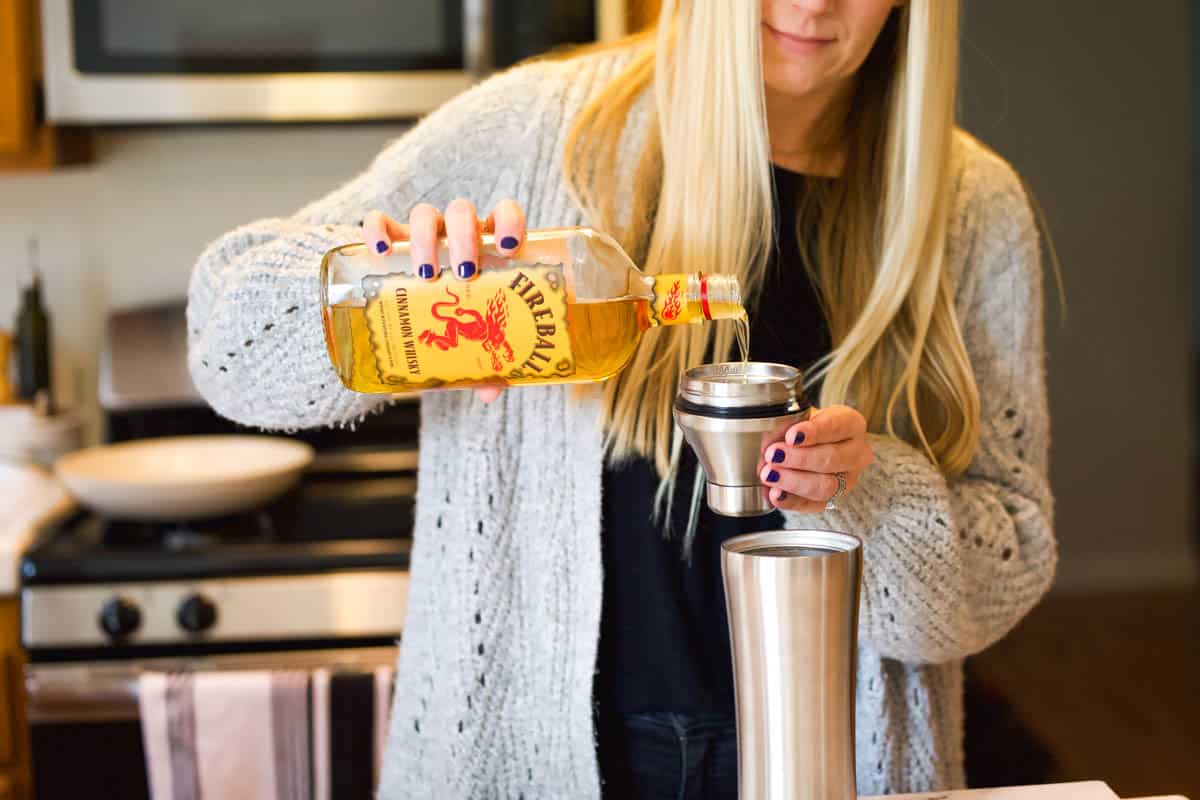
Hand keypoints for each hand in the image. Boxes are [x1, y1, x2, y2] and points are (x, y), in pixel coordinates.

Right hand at [362, 198, 526, 403]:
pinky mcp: (390, 240)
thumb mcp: (476, 340)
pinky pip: (379, 221)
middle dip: (464, 238)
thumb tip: (489, 391)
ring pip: (424, 214)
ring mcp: (423, 233)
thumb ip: (487, 359)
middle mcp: (457, 232)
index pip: (503, 213)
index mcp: (487, 245)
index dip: (509, 222)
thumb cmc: (460, 325)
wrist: (424, 317)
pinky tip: (382, 250)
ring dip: (426, 238)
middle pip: (461, 213)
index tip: (508, 248)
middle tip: (464, 273)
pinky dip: (378, 229)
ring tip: (426, 274)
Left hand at [759, 405, 874, 512]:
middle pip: (832, 459)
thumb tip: (770, 442)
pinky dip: (791, 500)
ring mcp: (848, 480)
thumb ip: (786, 425)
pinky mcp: (833, 500)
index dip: (814, 432)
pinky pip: (814, 505)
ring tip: (769, 475)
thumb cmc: (805, 427)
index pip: (837, 426)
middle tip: (773, 455)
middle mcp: (857, 453)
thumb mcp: (797, 417)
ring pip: (826, 486)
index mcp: (852, 424)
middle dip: (799, 459)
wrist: (811, 445)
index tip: (791, 436)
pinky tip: (774, 494)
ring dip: (794, 481)